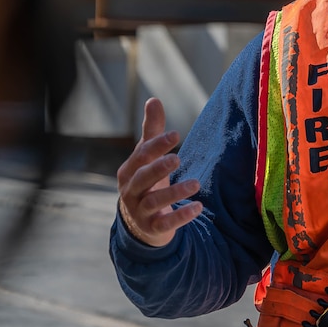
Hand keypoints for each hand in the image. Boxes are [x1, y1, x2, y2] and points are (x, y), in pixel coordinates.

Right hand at [115, 97, 201, 246]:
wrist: (138, 223)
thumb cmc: (146, 181)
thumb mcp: (147, 158)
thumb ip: (152, 131)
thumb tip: (153, 99)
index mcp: (129, 171)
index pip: (140, 156)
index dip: (156, 145)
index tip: (176, 134)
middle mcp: (131, 191)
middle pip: (141, 178)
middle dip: (158, 168)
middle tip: (178, 158)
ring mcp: (140, 211)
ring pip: (154, 201)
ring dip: (174, 192)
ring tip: (196, 183)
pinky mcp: (153, 228)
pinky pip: (165, 223)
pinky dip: (180, 217)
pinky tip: (198, 208)